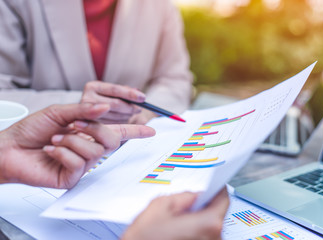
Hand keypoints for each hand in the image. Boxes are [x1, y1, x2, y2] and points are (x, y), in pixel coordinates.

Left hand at [0, 103, 154, 187]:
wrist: (9, 148)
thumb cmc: (32, 130)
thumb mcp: (59, 113)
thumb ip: (84, 111)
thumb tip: (106, 108)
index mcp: (89, 133)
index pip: (118, 131)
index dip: (135, 131)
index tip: (151, 129)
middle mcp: (89, 148)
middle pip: (112, 140)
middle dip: (95, 129)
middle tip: (74, 125)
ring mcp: (82, 163)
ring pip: (96, 151)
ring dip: (72, 141)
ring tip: (55, 139)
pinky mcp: (73, 176)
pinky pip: (79, 162)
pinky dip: (62, 152)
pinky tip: (51, 151)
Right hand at [81, 81, 145, 123]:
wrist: (94, 115)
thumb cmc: (109, 101)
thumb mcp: (116, 94)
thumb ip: (126, 92)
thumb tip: (138, 93)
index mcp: (93, 87)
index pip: (115, 89)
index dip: (130, 94)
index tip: (142, 98)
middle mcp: (86, 99)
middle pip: (116, 104)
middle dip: (130, 107)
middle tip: (139, 109)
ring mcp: (87, 115)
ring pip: (116, 116)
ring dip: (127, 116)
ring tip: (129, 114)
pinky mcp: (92, 127)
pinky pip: (112, 126)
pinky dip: (121, 123)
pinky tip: (121, 120)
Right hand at [122, 188, 228, 239]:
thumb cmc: (144, 238)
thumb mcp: (160, 206)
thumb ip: (183, 196)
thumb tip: (194, 195)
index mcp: (208, 224)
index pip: (223, 200)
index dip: (217, 190)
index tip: (215, 186)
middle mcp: (213, 239)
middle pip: (216, 215)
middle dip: (203, 207)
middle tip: (187, 204)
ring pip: (209, 228)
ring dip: (198, 222)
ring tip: (178, 222)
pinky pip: (203, 238)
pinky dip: (194, 233)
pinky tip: (178, 233)